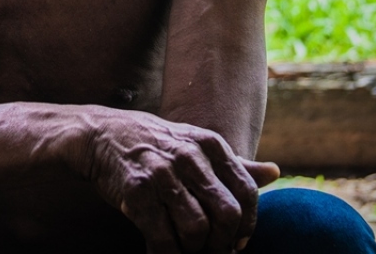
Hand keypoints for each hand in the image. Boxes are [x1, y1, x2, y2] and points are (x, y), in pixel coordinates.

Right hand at [80, 109, 279, 253]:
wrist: (100, 134)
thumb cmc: (153, 144)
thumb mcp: (195, 144)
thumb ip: (234, 164)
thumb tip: (275, 172)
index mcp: (209, 144)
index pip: (246, 192)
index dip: (247, 225)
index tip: (237, 242)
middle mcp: (189, 156)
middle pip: (226, 214)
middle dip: (222, 244)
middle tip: (212, 252)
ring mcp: (162, 173)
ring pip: (197, 229)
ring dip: (194, 250)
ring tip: (186, 251)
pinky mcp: (137, 191)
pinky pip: (162, 237)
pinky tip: (162, 252)